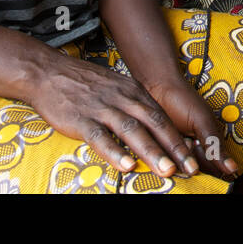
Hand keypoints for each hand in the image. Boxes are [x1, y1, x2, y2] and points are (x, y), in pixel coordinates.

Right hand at [26, 50, 231, 178]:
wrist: (49, 72)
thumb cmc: (85, 84)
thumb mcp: (116, 87)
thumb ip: (134, 106)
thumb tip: (156, 128)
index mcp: (133, 92)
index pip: (162, 117)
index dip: (179, 139)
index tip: (193, 159)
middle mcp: (122, 98)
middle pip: (154, 124)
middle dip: (174, 148)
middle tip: (190, 169)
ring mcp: (102, 108)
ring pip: (132, 131)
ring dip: (152, 151)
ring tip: (167, 171)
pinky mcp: (82, 119)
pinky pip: (101, 137)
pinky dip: (115, 152)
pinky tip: (127, 166)